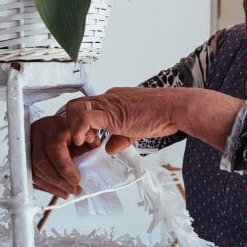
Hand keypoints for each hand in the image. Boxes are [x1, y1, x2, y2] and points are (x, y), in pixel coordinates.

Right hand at [30, 115, 99, 197]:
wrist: (61, 127)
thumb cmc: (73, 130)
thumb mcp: (85, 131)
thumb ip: (91, 141)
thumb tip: (93, 152)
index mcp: (53, 127)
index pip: (55, 150)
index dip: (65, 169)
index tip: (76, 180)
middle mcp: (38, 134)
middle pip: (42, 162)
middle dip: (59, 180)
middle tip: (73, 189)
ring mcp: (30, 145)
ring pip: (36, 170)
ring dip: (53, 185)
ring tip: (68, 192)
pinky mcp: (27, 156)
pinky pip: (33, 174)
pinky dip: (47, 186)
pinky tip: (59, 190)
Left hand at [64, 88, 182, 151]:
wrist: (174, 108)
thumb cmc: (162, 115)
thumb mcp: (136, 129)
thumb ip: (120, 138)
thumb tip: (109, 148)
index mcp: (112, 100)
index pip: (86, 107)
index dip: (82, 125)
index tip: (90, 139)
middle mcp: (107, 98)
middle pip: (75, 104)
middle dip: (73, 125)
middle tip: (85, 140)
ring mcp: (108, 103)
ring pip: (75, 107)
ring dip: (75, 127)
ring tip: (87, 141)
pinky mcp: (111, 112)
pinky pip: (85, 116)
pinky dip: (80, 130)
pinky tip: (88, 140)